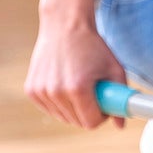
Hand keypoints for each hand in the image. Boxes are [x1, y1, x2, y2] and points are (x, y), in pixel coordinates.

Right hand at [26, 12, 125, 130]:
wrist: (65, 26)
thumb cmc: (93, 46)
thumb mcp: (115, 69)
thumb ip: (122, 98)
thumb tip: (120, 126)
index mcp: (77, 89)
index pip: (91, 123)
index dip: (102, 116)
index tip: (105, 103)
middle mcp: (56, 92)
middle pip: (76, 122)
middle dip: (89, 112)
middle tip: (94, 92)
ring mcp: (40, 91)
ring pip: (62, 117)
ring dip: (73, 107)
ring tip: (79, 84)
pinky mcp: (31, 90)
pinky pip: (49, 108)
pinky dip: (59, 102)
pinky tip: (64, 83)